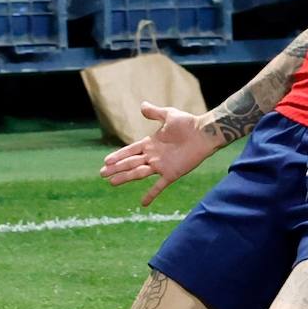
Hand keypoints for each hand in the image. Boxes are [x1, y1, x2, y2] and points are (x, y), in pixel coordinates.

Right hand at [99, 102, 218, 205]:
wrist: (205, 133)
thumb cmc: (189, 123)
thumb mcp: (169, 115)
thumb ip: (155, 113)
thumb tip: (142, 105)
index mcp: (151, 143)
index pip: (130, 150)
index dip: (118, 155)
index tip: (106, 161)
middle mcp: (154, 156)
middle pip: (131, 163)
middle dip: (116, 168)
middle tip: (102, 173)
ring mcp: (161, 165)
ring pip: (139, 173)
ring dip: (126, 177)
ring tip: (112, 182)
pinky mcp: (172, 173)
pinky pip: (159, 185)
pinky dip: (152, 194)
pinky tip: (143, 203)